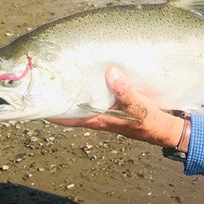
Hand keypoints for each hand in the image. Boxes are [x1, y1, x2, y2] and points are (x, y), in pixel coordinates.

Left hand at [46, 67, 186, 148]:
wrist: (169, 130)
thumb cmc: (153, 122)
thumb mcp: (141, 108)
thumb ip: (126, 92)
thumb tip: (110, 73)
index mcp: (101, 119)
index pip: (69, 117)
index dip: (51, 111)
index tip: (34, 102)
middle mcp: (100, 116)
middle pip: (72, 107)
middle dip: (59, 96)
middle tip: (45, 79)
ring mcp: (108, 112)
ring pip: (84, 101)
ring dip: (73, 91)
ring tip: (62, 73)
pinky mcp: (116, 106)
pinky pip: (97, 96)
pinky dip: (90, 87)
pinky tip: (91, 75)